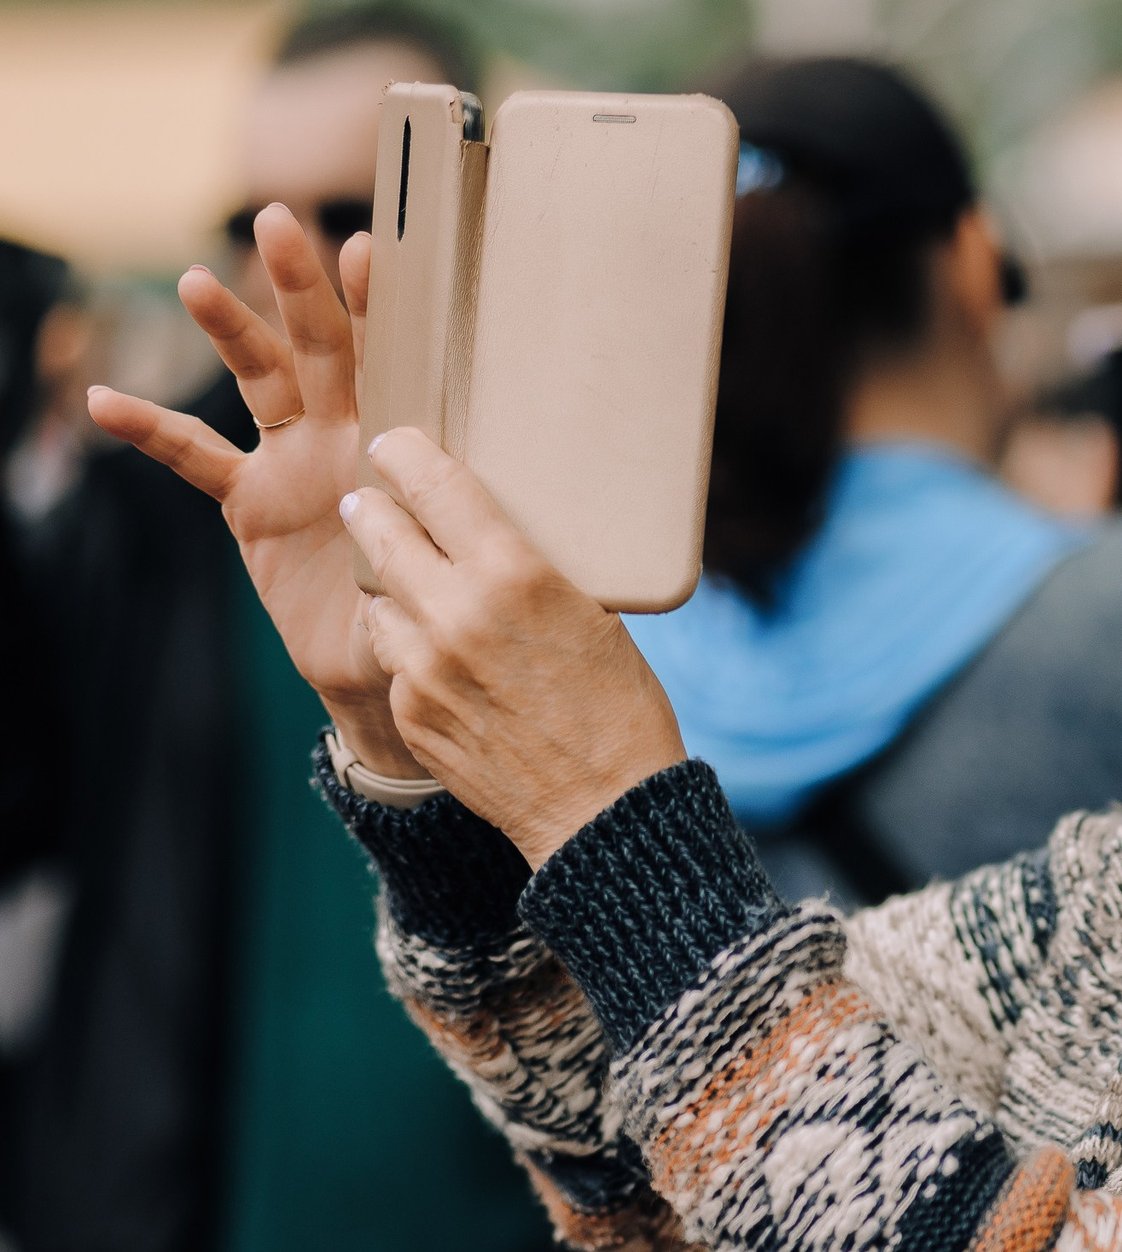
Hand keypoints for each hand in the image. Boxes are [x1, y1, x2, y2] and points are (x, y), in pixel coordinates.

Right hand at [86, 206, 422, 777]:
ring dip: (229, 331)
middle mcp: (348, 430)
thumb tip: (458, 514)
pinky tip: (103, 400)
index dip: (382, 307)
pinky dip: (150, 430)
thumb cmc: (443, 601)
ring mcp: (294, 458)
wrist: (390, 659)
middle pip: (321, 345)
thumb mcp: (456, 562)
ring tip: (200, 282)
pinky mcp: (252, 500)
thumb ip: (447, 531)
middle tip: (279, 221)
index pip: (397, 357)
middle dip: (300, 286)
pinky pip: (195, 458)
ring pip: (259, 380)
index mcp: (406, 434)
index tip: (375, 250)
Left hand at [339, 426, 686, 866]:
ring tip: (405, 584)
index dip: (406, 455)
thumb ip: (530, 575)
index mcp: (514, 575)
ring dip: (388, 586)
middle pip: (382, 533)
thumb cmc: (621, 706)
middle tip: (369, 499)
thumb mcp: (592, 616)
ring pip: (377, 600)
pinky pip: (393, 660)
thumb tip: (491, 544)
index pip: (436, 486)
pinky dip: (407, 648)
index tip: (395, 443)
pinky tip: (435, 654)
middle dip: (373, 509)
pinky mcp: (412, 713)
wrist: (605, 808)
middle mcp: (457, 614)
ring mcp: (425, 668)